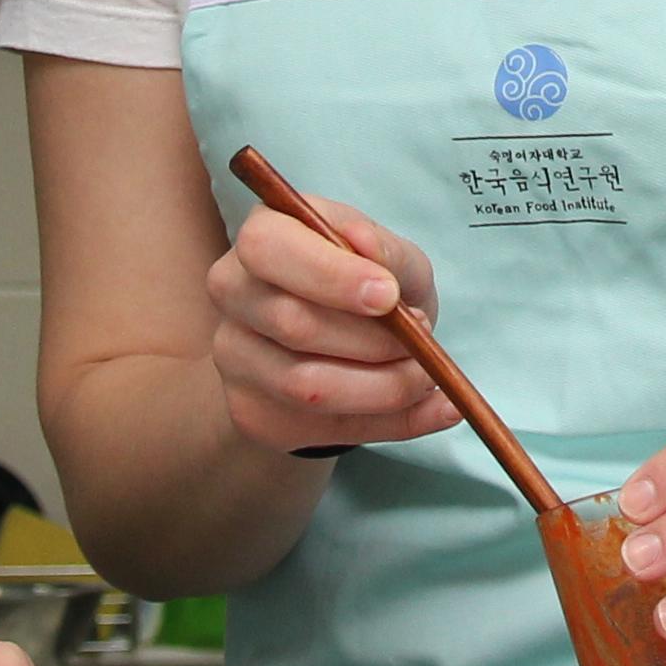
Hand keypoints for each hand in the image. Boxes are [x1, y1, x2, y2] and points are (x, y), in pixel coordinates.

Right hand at [202, 192, 457, 453]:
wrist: (345, 345)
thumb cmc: (369, 285)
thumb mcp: (391, 258)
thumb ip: (385, 251)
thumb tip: (363, 243)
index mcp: (261, 237)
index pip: (268, 248)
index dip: (330, 274)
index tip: (389, 295)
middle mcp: (232, 293)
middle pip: (290, 322)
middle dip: (372, 338)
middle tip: (424, 337)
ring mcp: (234, 357)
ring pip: (306, 386)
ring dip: (385, 387)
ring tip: (427, 375)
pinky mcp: (252, 411)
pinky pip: (325, 428)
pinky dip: (394, 422)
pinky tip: (433, 409)